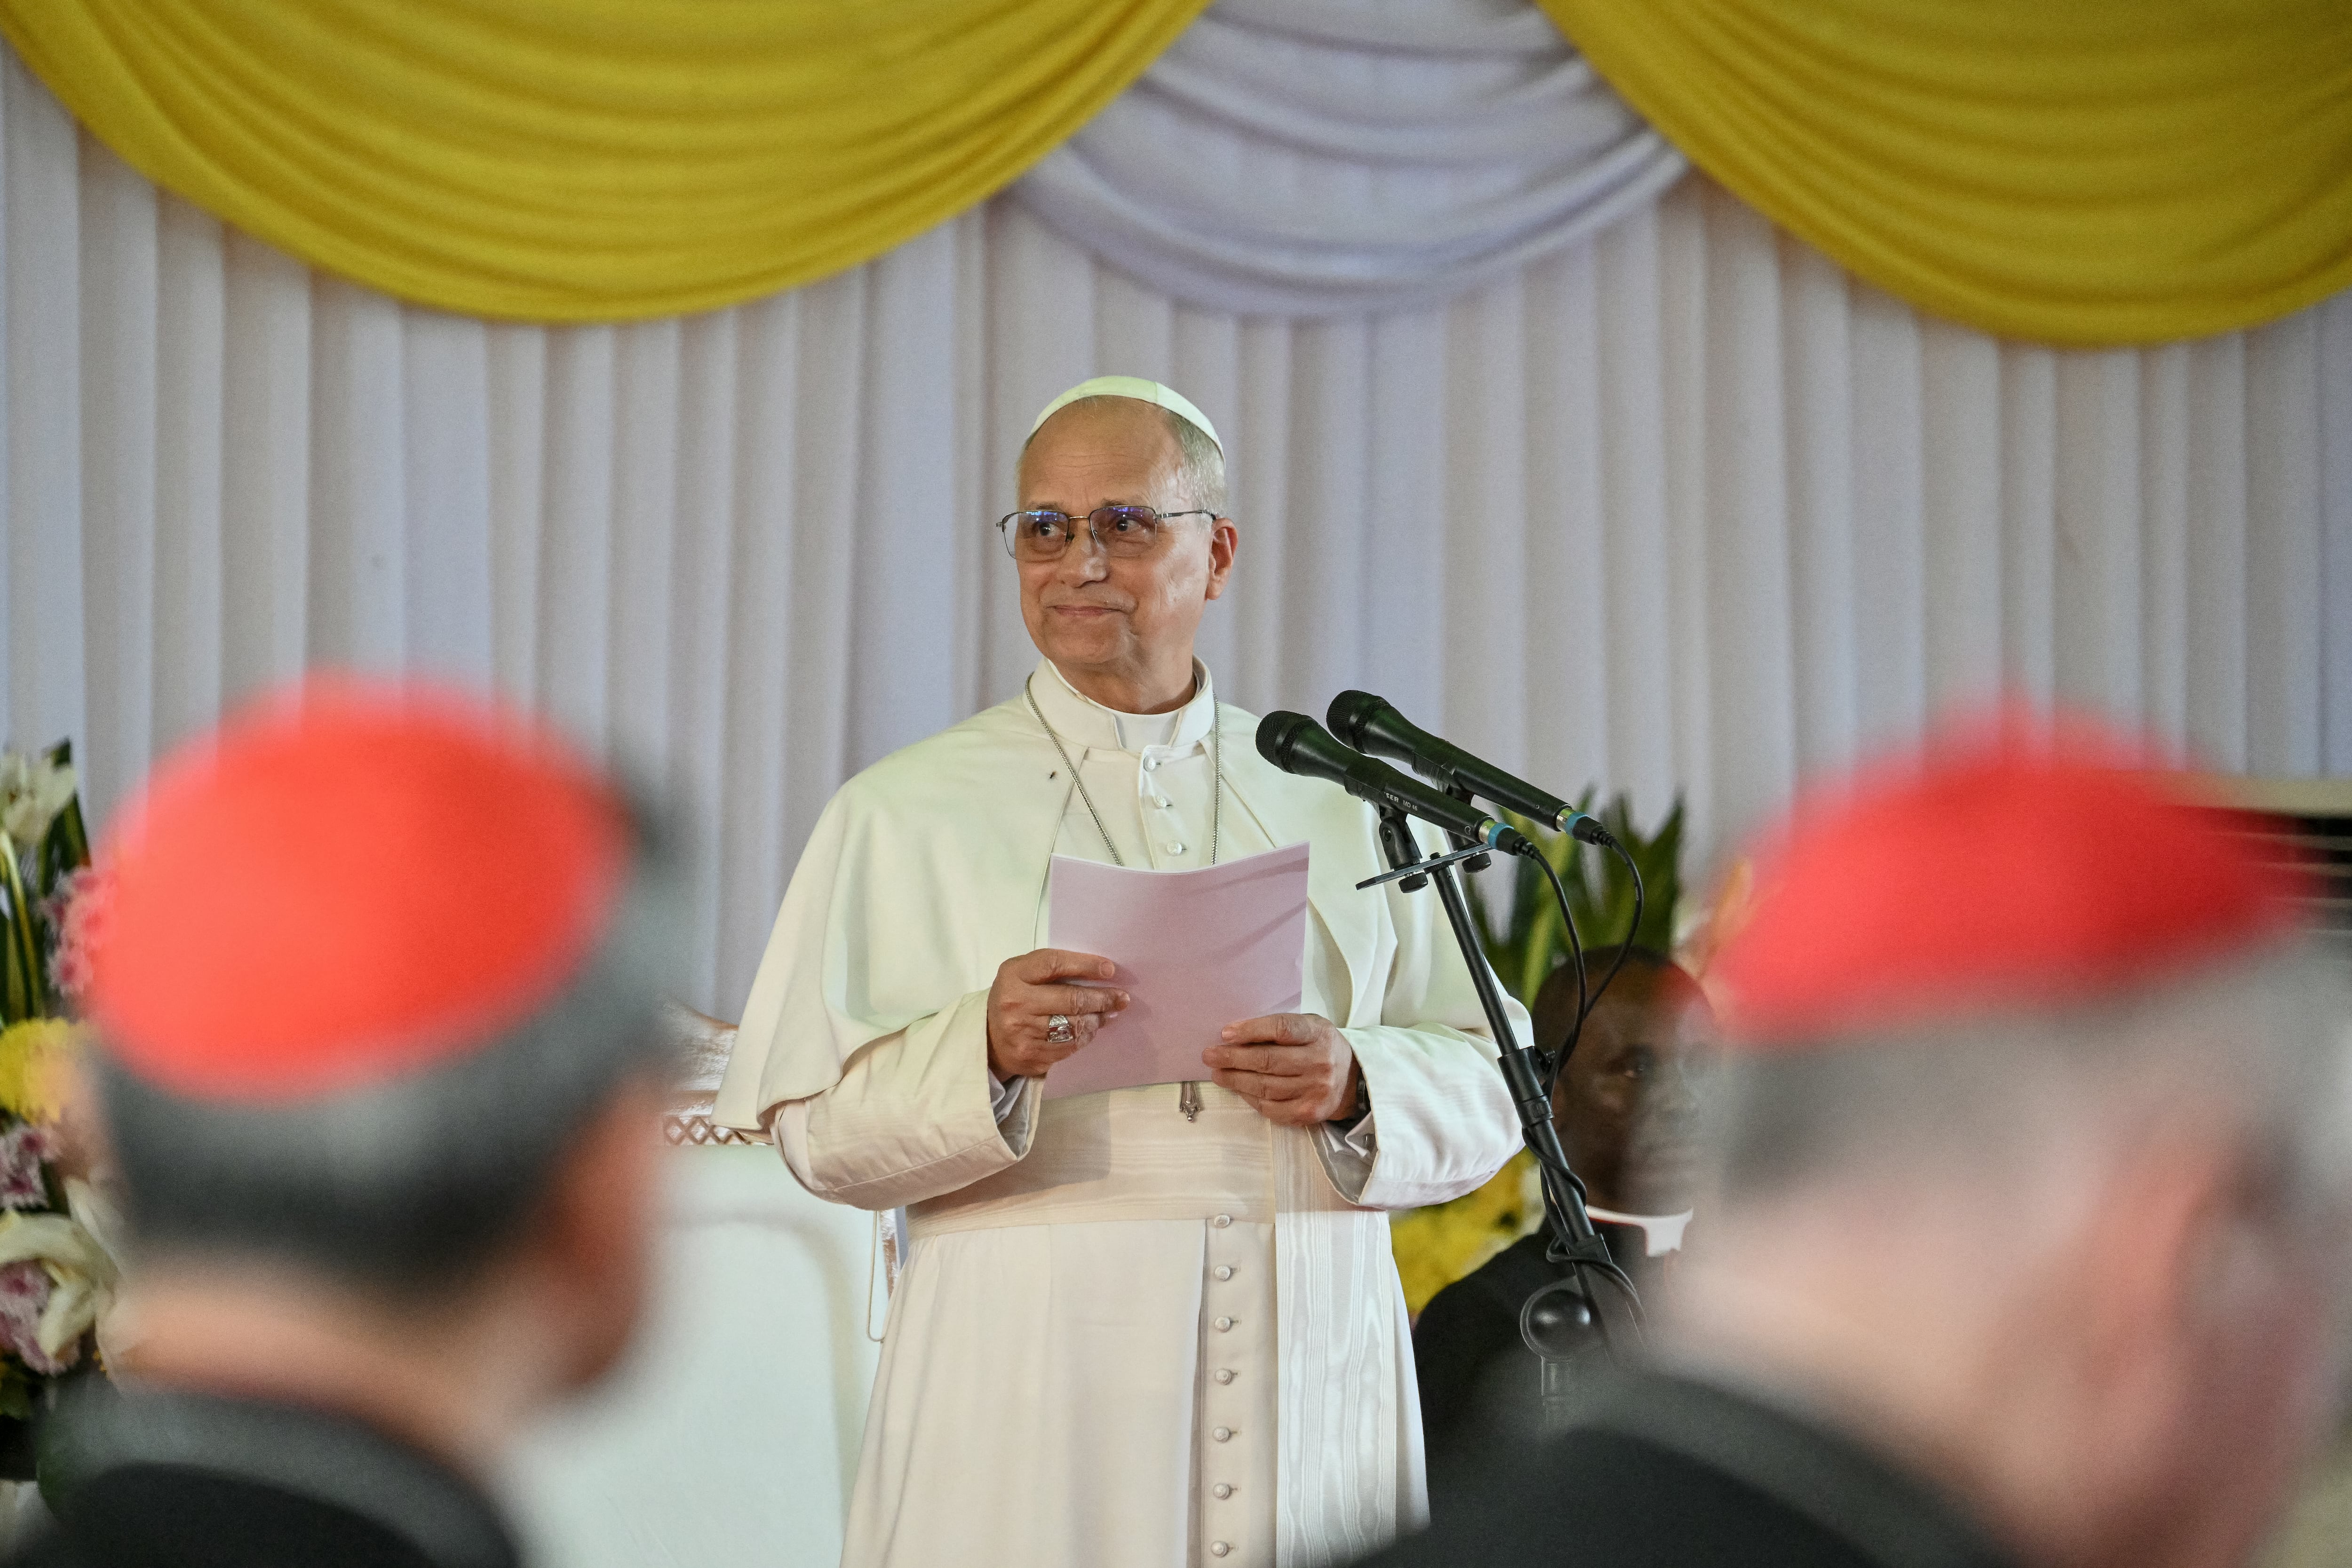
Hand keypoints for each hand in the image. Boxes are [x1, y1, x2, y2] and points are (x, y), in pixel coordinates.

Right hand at [986, 949, 1127, 1079]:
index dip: (1086, 965)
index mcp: (1013, 976)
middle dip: (1102, 998)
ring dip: (1097, 1019)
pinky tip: (1090, 1029)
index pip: (1054, 964)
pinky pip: (1070, 1047)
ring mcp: (1023, 1034)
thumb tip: (1100, 973)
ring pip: (1074, 1026)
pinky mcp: (1032, 1056)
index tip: (1110, 969)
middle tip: (1121, 998)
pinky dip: (1085, 1036)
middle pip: (1071, 1000)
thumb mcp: (1022, 973)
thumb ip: (1053, 968)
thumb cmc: (1013, 997)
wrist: (987, 1038)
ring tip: (1108, 1013)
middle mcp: (1016, 1004)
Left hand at [1203, 1013, 1357, 1125]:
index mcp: (1319, 1033)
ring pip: (1265, 1086)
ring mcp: (1315, 1090)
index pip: (1282, 1029)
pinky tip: (1239, 1089)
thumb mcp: (1308, 1027)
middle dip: (1233, 1058)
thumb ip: (1277, 1028)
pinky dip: (1250, 1098)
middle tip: (1209, 1055)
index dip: (1251, 1030)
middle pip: (1268, 1060)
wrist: (1352, 1080)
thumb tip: (1232, 1036)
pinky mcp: (1308, 1113)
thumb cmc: (1319, 1047)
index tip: (1226, 1033)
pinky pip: (1271, 1107)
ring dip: (1236, 1080)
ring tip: (1218, 1073)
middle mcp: (1320, 1062)